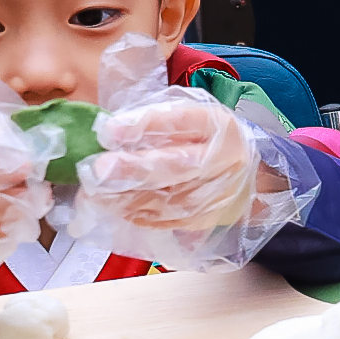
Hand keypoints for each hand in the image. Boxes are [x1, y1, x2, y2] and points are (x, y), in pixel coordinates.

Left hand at [80, 93, 258, 231]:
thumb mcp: (189, 118)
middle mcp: (225, 161)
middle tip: (100, 168)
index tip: (109, 130)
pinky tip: (111, 205)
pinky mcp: (204, 220)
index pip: (185, 121)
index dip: (147, 125)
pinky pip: (166, 220)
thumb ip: (158, 122)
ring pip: (169, 200)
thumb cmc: (205, 140)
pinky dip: (135, 213)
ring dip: (127, 196)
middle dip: (135, 168)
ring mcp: (217, 195)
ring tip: (95, 190)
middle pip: (179, 166)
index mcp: (220, 127)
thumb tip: (112, 133)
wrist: (244, 176)